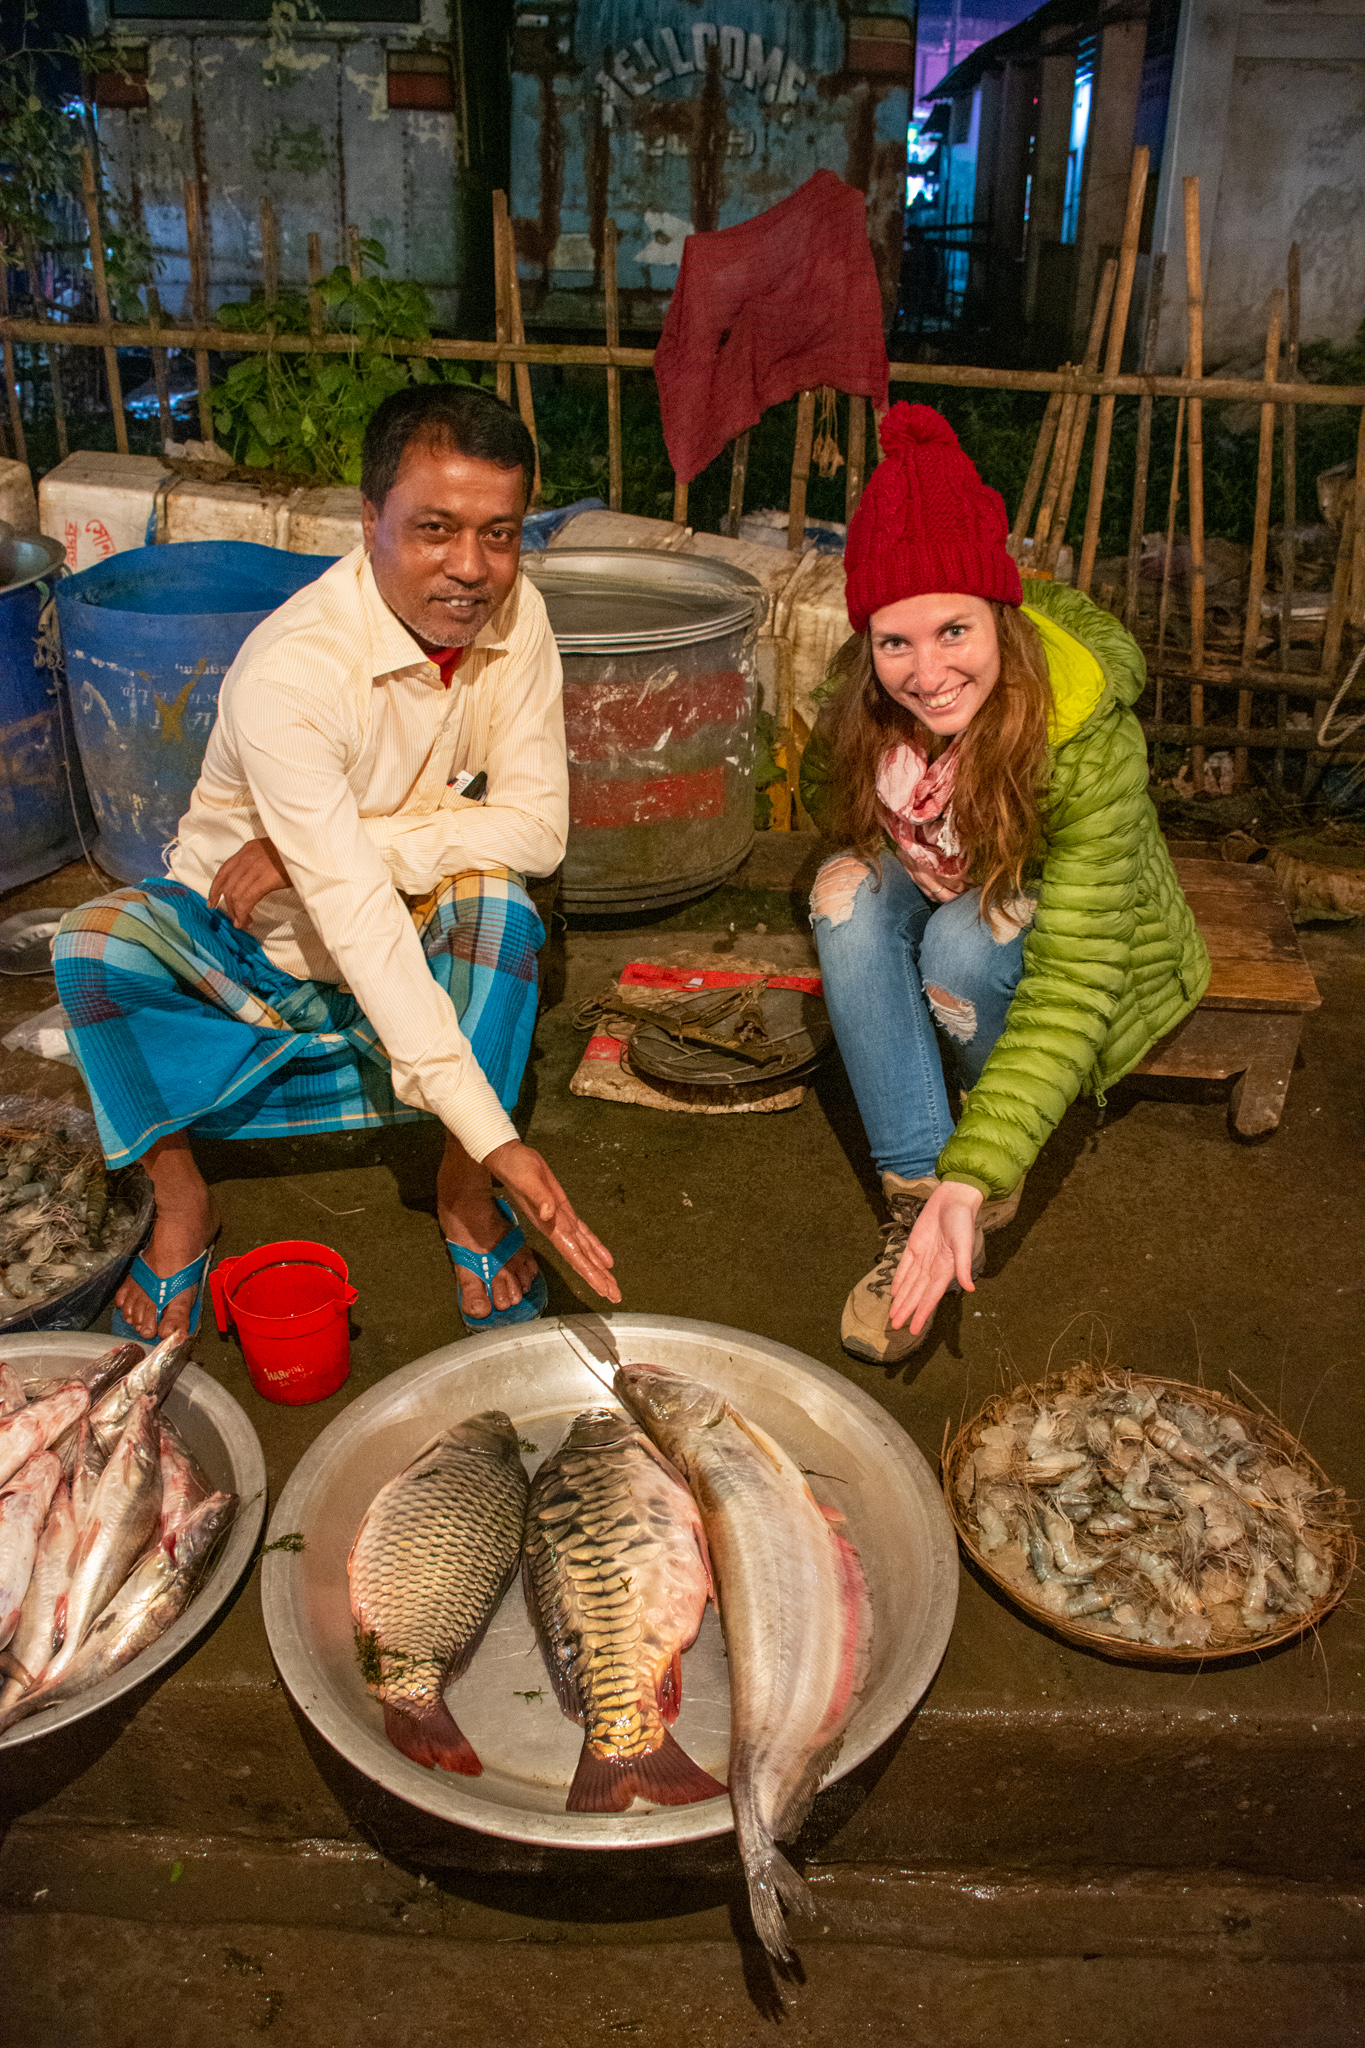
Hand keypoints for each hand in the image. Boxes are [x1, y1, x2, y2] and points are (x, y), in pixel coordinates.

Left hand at [208, 837, 291, 928]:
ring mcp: (256, 866)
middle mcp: (248, 856)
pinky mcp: (265, 878)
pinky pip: (246, 899)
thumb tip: (254, 883)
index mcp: (249, 849)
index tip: (212, 902)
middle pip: (227, 885)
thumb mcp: (274, 854)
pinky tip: (247, 921)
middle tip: (235, 919)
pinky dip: (243, 913)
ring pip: (235, 894)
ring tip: (243, 923)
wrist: (315, 848)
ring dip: (236, 913)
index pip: (224, 870)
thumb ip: (261, 864)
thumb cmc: (300, 854)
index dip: (215, 889)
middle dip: (228, 906)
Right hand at [484, 1139, 619, 1303]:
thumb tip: (549, 1214)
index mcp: (551, 1225)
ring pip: (584, 1249)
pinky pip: (583, 1233)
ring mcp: (561, 1221)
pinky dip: (595, 1246)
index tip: (602, 1290)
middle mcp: (557, 1228)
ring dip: (598, 1267)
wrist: (508, 1158)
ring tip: (611, 1284)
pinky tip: (604, 1258)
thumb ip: (539, 1199)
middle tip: (615, 1296)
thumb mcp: (527, 1181)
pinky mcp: (564, 1211)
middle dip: (598, 1278)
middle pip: (582, 1258)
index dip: (589, 1273)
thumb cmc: (516, 1168)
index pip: (574, 1255)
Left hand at [889, 1180, 982, 1333]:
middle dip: (907, 1310)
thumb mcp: (964, 1243)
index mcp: (946, 1269)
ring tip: (893, 1314)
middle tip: (895, 1326)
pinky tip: (894, 1292)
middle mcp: (933, 1266)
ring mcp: (923, 1257)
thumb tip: (971, 1289)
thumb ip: (964, 1266)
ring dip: (901, 1299)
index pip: (931, 1296)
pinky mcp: (914, 1245)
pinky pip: (904, 1266)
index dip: (922, 1313)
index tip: (914, 1329)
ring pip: (909, 1283)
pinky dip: (899, 1280)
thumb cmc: (962, 1219)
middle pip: (917, 1293)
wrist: (953, 1197)